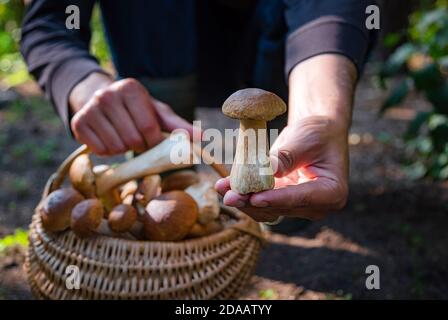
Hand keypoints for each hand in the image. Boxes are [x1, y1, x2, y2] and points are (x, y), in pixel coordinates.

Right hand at [69, 73, 192, 154]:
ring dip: (124, 148)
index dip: (154, 141)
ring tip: (123, 135)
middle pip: (133, 139)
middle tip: (137, 137)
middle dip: (139, 145)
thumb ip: (179, 125)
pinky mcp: (78, 123)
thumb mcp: (157, 112)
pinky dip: (108, 150)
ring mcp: (90, 108)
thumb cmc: (136, 108)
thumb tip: (203, 137)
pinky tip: (109, 137)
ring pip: (116, 147)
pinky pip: (100, 151)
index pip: (149, 128)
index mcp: (131, 88)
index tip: (153, 139)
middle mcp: (108, 95)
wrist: (99, 98)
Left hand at [215, 116, 348, 221]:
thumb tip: (266, 170)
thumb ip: (286, 157)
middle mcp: (317, 206)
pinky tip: (225, 186)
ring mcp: (298, 206)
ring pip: (267, 209)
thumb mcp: (305, 140)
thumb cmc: (319, 133)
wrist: (318, 133)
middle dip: (253, 201)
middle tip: (230, 195)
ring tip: (223, 189)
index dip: (276, 199)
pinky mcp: (283, 201)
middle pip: (280, 207)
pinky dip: (244, 194)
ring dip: (244, 200)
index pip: (301, 198)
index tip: (255, 198)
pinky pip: (261, 201)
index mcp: (332, 192)